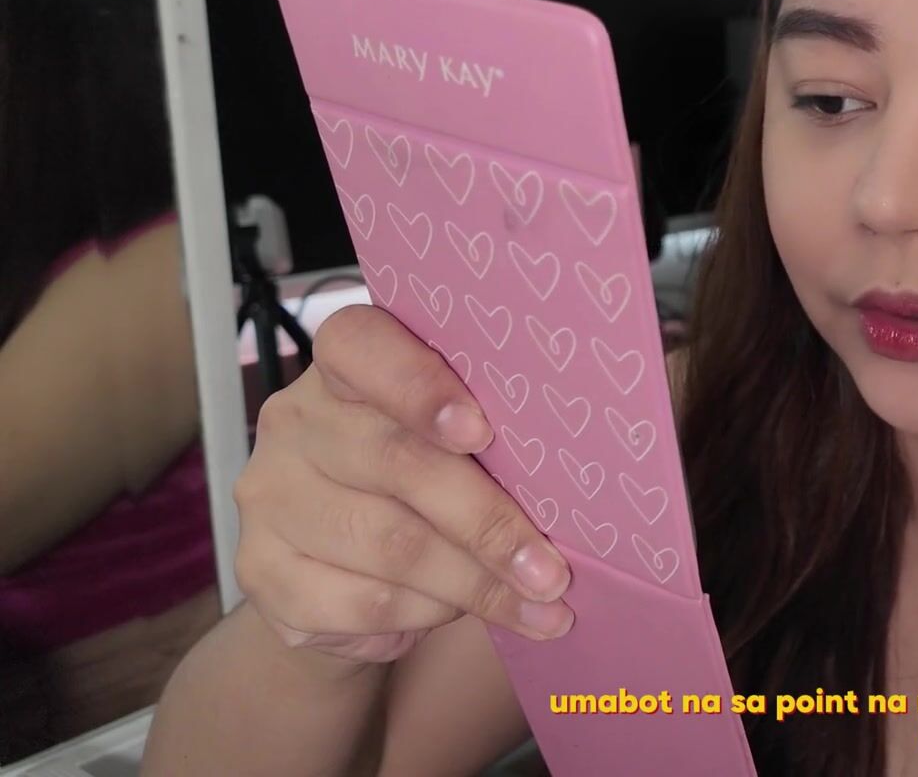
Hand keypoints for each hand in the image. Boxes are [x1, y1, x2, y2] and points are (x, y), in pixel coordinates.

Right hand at [234, 305, 573, 668]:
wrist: (344, 577)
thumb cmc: (430, 484)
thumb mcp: (465, 439)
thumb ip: (504, 425)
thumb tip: (610, 431)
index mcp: (347, 362)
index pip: (361, 345)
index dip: (421, 385)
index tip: (483, 430)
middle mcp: (295, 418)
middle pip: (397, 462)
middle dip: (489, 522)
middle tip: (553, 566)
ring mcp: (270, 494)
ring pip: (388, 544)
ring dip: (475, 583)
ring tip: (538, 602)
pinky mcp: (261, 571)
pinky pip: (361, 602)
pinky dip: (427, 617)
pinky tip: (464, 617)